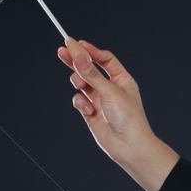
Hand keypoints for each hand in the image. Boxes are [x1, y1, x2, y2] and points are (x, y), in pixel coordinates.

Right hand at [56, 37, 159, 169]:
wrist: (129, 146)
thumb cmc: (129, 118)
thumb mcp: (110, 91)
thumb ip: (92, 74)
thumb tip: (79, 56)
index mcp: (122, 80)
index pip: (105, 60)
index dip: (91, 51)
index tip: (77, 44)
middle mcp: (111, 88)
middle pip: (90, 69)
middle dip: (76, 61)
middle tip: (62, 51)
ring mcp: (100, 100)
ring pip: (82, 83)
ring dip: (79, 81)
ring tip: (79, 83)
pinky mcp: (91, 112)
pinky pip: (79, 100)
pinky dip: (81, 103)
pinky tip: (88, 110)